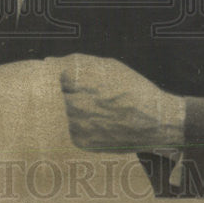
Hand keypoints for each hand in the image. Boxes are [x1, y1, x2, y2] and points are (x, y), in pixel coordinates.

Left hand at [55, 54, 185, 152]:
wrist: (154, 121)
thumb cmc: (131, 88)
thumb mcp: (107, 66)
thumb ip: (75, 61)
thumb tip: (48, 61)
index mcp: (76, 80)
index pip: (51, 74)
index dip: (59, 74)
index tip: (68, 77)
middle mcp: (72, 103)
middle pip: (53, 94)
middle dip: (64, 92)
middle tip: (88, 94)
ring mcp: (75, 125)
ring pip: (61, 112)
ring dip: (71, 108)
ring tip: (96, 108)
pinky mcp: (80, 141)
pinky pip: (70, 128)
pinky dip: (79, 124)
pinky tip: (98, 121)